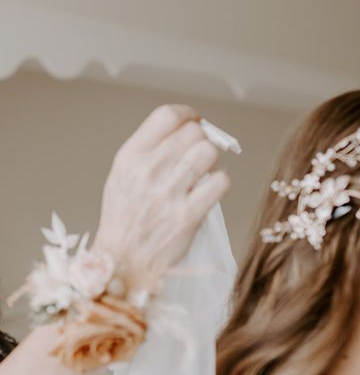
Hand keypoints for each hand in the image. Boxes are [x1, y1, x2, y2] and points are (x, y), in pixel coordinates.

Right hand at [93, 104, 230, 292]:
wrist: (123, 260)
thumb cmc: (126, 218)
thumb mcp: (123, 176)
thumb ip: (149, 151)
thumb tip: (186, 129)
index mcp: (130, 156)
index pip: (167, 116)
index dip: (188, 114)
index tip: (195, 121)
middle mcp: (150, 170)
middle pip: (193, 132)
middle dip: (202, 138)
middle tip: (200, 152)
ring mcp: (170, 193)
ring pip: (209, 152)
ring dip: (213, 159)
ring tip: (205, 171)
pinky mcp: (189, 215)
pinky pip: (220, 182)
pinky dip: (221, 181)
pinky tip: (212, 188)